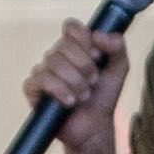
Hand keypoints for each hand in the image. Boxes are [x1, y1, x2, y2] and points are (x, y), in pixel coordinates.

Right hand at [19, 19, 131, 149]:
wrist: (94, 126)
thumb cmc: (104, 96)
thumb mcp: (119, 68)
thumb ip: (117, 47)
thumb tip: (98, 34)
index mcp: (75, 47)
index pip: (71, 27)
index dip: (83, 37)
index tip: (96, 54)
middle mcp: (57, 56)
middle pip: (63, 45)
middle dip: (84, 65)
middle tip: (94, 81)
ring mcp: (43, 71)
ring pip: (53, 62)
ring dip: (74, 81)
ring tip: (84, 95)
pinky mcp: (33, 89)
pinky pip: (40, 79)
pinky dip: (59, 90)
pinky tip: (70, 101)